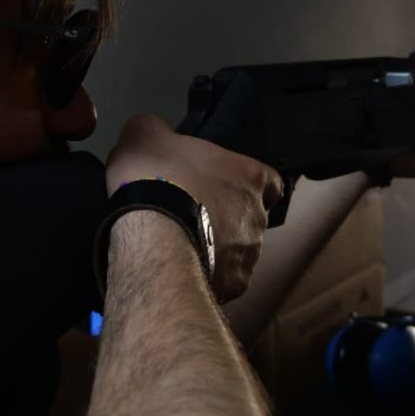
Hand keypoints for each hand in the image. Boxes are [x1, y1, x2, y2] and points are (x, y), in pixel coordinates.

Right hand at [105, 114, 283, 300]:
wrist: (149, 231)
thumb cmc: (154, 176)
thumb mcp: (144, 134)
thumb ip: (157, 131)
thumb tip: (154, 134)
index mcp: (249, 175)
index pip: (270, 181)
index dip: (249, 186)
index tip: (226, 190)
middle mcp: (258, 215)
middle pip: (251, 218)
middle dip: (227, 220)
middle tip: (193, 219)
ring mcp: (249, 253)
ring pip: (239, 252)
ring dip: (218, 250)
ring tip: (183, 248)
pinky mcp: (234, 284)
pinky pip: (225, 280)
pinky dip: (209, 276)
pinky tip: (183, 271)